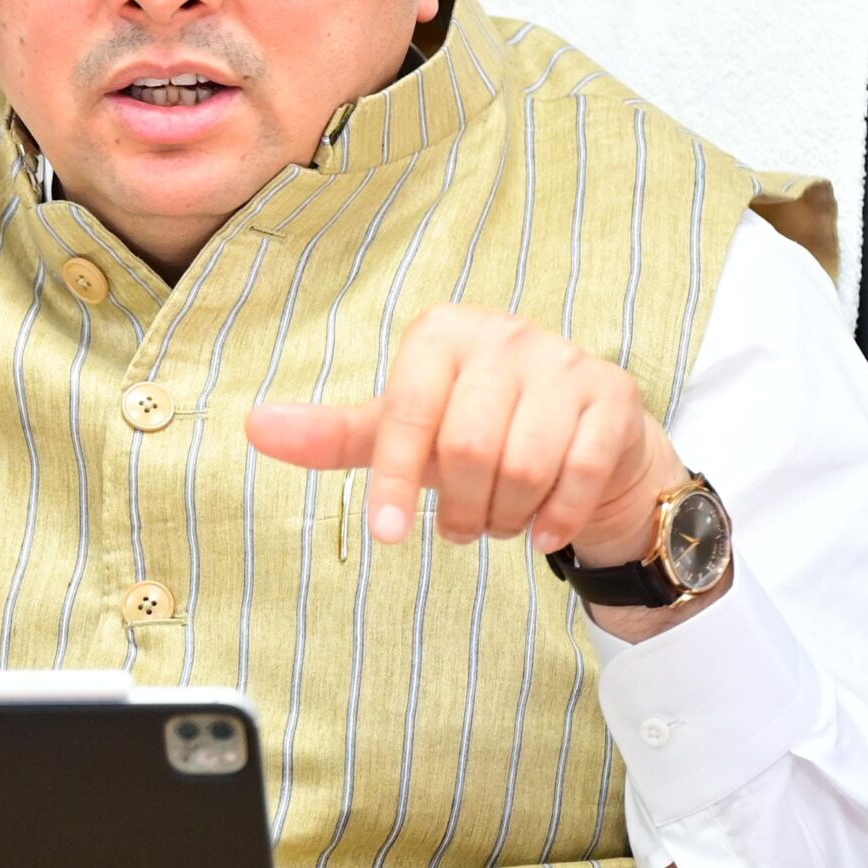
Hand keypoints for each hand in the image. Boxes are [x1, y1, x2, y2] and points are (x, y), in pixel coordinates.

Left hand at [245, 301, 686, 576]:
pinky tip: (543, 530)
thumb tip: (254, 426)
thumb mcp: (400, 432)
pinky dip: (555, 518)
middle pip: (470, 447)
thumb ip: (333, 434)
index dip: (393, 479)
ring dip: (505, 516)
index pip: (408, 410)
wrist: (581, 442)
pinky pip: (578, 473)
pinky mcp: (612, 395)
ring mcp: (565, 361)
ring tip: (498, 521)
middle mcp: (505, 334)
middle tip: (458, 528)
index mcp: (443, 333)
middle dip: (459, 508)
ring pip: (525, 464)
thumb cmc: (476, 432)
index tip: (385, 535)